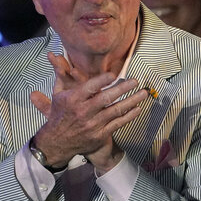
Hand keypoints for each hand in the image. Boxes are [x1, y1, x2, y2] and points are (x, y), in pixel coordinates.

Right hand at [29, 52, 148, 169]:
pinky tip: (137, 109)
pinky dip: (129, 116)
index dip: (103, 80)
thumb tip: (60, 58)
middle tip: (135, 81)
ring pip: (116, 111)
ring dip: (132, 101)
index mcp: (73, 100)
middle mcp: (83, 112)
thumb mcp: (57, 96)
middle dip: (123, 88)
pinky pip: (117, 124)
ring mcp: (93, 124)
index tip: (114, 74)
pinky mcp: (100, 135)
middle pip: (106, 98)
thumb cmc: (59, 115)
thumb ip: (62, 78)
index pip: (90, 87)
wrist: (57, 142)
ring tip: (143, 93)